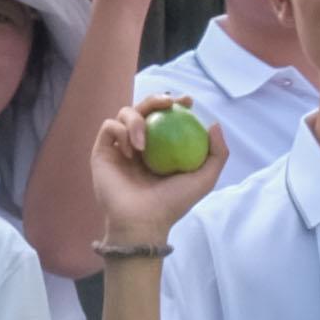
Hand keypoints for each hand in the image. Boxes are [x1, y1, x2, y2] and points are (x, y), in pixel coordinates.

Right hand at [91, 97, 229, 249]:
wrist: (143, 221)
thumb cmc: (173, 203)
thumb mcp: (204, 179)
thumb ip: (217, 154)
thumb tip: (213, 124)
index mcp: (160, 147)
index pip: (165, 116)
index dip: (175, 103)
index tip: (187, 101)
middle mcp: (139, 144)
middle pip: (144, 108)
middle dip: (155, 99)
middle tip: (168, 104)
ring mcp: (119, 147)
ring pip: (124, 113)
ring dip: (136, 120)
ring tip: (144, 144)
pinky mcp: (102, 152)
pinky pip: (109, 127)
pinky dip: (120, 131)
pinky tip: (131, 150)